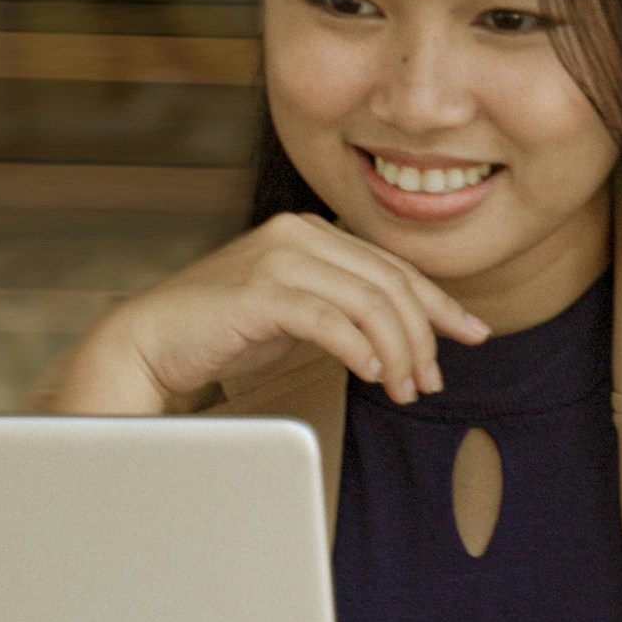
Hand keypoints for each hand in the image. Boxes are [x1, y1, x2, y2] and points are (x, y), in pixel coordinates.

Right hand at [48, 210, 488, 414]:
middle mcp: (298, 233)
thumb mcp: (298, 315)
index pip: (393, 266)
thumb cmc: (224, 332)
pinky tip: (373, 375)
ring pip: (369, 301)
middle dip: (423, 335)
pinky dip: (359, 349)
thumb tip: (407, 338)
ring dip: (398, 351)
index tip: (471, 336)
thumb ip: (345, 311)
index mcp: (311, 232)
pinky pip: (329, 319)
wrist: (151, 341)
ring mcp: (278, 258)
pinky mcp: (259, 291)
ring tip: (404, 389)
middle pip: (390, 283)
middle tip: (432, 380)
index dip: (439, 304)